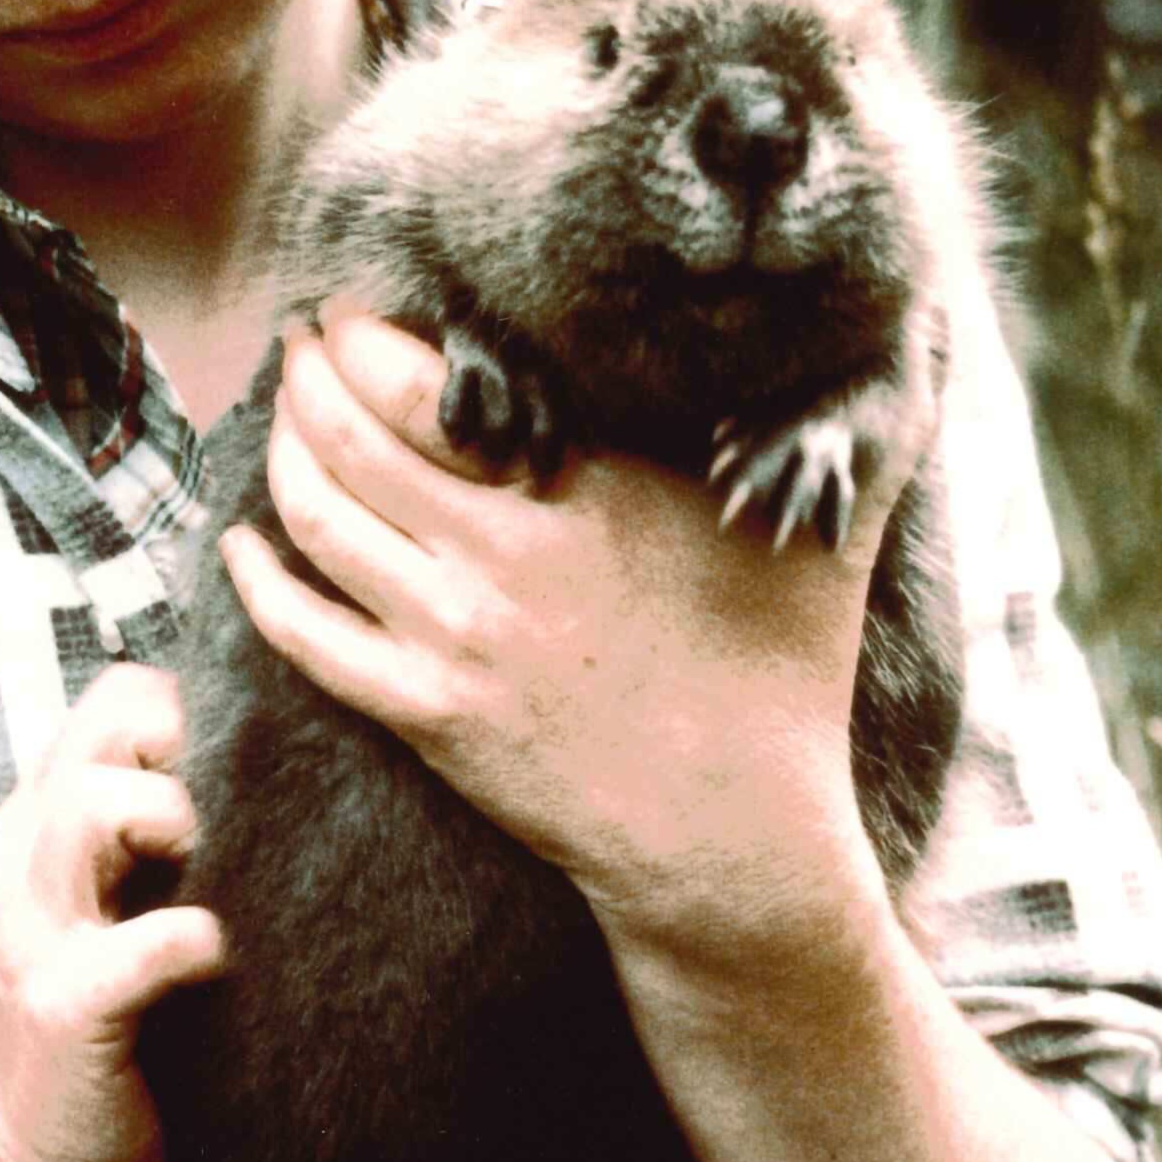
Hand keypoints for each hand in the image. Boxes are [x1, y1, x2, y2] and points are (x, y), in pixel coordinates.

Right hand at [0, 664, 225, 1161]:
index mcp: (43, 824)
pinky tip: (220, 959)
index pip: (118, 697)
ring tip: (219, 871)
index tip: (251, 768)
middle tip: (241, 812)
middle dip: (189, 745)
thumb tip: (280, 776)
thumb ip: (159, 841)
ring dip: (177, 820)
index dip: (193, 711)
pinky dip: (192, 941)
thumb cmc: (104, 1034)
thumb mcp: (112, 911)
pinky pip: (137, 946)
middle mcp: (26, 860)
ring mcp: (34, 931)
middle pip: (104, 724)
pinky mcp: (64, 1008)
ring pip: (91, 805)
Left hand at [220, 312, 923, 938]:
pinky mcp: (427, 721)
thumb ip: (858, 426)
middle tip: (298, 346)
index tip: (350, 312)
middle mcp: (504, 559)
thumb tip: (926, 326)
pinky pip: (306, 639)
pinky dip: (256, 585)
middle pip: (352, 436)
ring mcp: (455, 643)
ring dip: (279, 458)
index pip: (431, 384)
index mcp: (586, 495)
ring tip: (279, 420)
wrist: (735, 849)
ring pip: (316, 522)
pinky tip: (236, 548)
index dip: (366, 337)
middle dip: (307, 377)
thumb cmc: (782, 686)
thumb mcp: (827, 538)